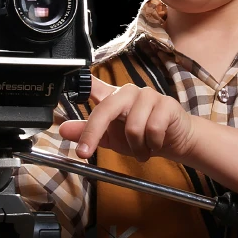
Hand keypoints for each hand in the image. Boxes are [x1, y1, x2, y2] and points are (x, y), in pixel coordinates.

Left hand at [59, 76, 194, 162]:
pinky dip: (152, 144)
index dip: (81, 84)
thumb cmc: (141, 136)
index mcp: (112, 97)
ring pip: (133, 126)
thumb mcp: (109, 138)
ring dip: (136, 147)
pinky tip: (155, 144)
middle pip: (106, 108)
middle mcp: (128, 92)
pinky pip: (153, 129)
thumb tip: (63, 131)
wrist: (175, 140)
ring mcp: (148, 95)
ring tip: (141, 150)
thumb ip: (87, 133)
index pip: (93, 84)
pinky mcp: (166, 104)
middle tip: (85, 154)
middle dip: (93, 134)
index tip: (68, 84)